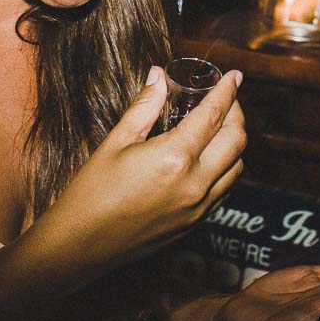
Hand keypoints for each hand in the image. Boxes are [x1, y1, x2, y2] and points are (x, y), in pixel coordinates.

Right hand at [26, 66, 247, 281]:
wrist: (82, 245)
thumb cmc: (92, 192)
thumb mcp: (115, 143)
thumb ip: (144, 107)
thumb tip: (159, 75)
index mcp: (174, 158)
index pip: (214, 116)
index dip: (227, 91)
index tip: (234, 75)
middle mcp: (194, 184)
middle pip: (236, 141)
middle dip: (236, 114)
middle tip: (226, 100)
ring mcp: (198, 208)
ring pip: (237, 168)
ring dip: (234, 143)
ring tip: (219, 127)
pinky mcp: (194, 224)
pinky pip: (224, 191)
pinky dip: (227, 169)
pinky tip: (210, 160)